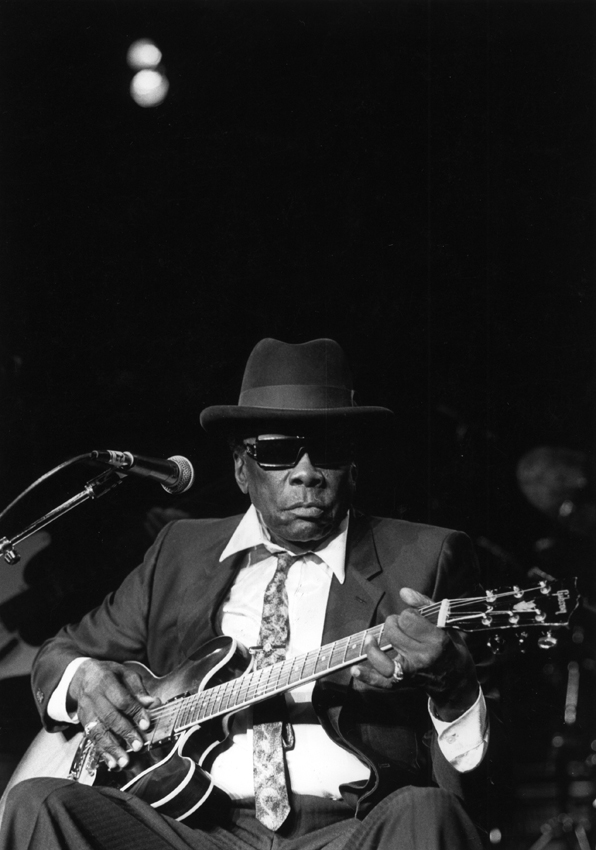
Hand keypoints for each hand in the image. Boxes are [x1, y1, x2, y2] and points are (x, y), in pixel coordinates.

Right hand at [68, 659, 160, 769]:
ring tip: (124, 761)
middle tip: (138, 746)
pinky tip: (111, 763)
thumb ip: (139, 689)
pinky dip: (102, 752)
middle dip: (125, 733)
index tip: (146, 724)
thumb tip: (153, 703)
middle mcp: (93, 697)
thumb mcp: (125, 674)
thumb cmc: (109, 675)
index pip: (122, 699)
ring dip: (112, 748)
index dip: (135, 712)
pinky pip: (92, 739)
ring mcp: (86, 711)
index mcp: (106, 681)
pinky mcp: (83, 722)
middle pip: (110, 717)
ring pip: (98, 731)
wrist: (81, 677)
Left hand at [351, 587, 478, 721]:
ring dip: (373, 645)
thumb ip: (424, 604)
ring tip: (372, 639)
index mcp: (436, 641)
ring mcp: (410, 672)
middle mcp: (422, 657)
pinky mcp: (402, 683)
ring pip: (382, 655)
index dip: (409, 614)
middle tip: (402, 628)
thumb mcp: (446, 624)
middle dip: (394, 624)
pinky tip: (355, 669)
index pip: (408, 618)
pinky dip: (367, 676)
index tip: (415, 618)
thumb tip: (403, 591)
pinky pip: (381, 681)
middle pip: (393, 632)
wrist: (457, 682)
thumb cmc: (451, 649)